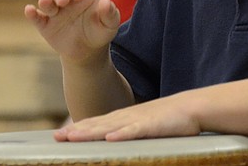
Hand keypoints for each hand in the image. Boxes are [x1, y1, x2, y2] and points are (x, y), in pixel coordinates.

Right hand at [24, 0, 119, 64]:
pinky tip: (28, 10)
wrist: (88, 51)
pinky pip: (37, 18)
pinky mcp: (45, 25)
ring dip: (46, 1)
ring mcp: (55, 12)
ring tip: (46, 1)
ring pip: (47, 2)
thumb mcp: (110, 24)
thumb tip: (106, 2)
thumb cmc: (100, 32)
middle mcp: (67, 0)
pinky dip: (32, 13)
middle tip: (63, 0)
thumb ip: (110, 13)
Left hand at [54, 93, 200, 141]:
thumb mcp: (142, 125)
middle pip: (97, 125)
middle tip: (57, 137)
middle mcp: (126, 117)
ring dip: (90, 132)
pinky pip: (134, 131)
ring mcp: (137, 120)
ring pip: (110, 128)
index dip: (77, 128)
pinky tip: (110, 139)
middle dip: (76, 131)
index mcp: (123, 118)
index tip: (60, 135)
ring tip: (73, 137)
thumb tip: (112, 141)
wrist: (190, 107)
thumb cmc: (167, 119)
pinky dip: (122, 134)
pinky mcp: (151, 126)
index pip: (95, 123)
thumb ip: (127, 132)